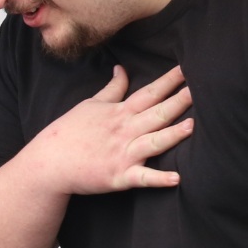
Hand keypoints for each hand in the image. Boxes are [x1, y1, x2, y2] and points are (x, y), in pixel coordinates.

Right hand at [21, 65, 191, 194]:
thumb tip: (122, 68)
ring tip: (192, 125)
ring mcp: (123, 154)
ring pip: (154, 142)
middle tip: (200, 89)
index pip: (149, 92)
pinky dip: (159, 179)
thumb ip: (112, 89)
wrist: (47, 163)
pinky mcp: (119, 176)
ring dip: (173, 135)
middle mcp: (125, 131)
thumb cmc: (68, 133)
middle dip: (179, 101)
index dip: (170, 80)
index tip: (188, 68)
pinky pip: (142, 178)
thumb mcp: (90, 105)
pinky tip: (176, 179)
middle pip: (157, 113)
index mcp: (119, 113)